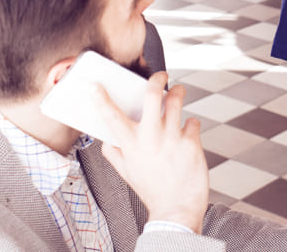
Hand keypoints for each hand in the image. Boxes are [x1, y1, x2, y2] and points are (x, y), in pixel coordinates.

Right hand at [93, 72, 207, 232]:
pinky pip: (192, 122)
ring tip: (178, 92)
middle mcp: (150, 139)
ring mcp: (172, 139)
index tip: (94, 85)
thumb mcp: (126, 172)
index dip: (100, 98)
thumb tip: (107, 137)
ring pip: (176, 101)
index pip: (111, 117)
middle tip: (161, 76)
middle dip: (157, 79)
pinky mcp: (191, 143)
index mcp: (130, 145)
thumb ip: (115, 153)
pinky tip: (187, 132)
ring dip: (178, 92)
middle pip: (152, 96)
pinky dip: (191, 124)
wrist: (177, 209)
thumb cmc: (152, 189)